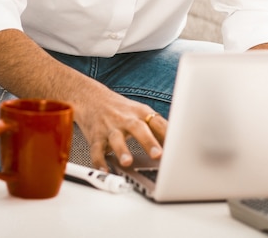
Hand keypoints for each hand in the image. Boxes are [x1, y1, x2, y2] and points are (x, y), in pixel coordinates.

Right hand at [0, 29, 167, 172]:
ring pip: (116, 139)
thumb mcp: (139, 112)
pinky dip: (99, 161)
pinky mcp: (95, 136)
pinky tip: (104, 169)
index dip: (168, 134)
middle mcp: (126, 119)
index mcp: (140, 113)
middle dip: (149, 142)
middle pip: (139, 129)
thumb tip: (177, 143)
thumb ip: (156, 127)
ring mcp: (110, 127)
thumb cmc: (119, 109)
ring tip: (128, 162)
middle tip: (158, 155)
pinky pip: (96, 150)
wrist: (88, 96)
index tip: (179, 145)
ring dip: (122, 150)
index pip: (157, 122)